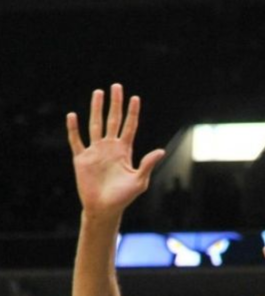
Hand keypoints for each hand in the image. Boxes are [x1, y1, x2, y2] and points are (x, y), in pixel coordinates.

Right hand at [67, 84, 165, 218]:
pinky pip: (76, 141)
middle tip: (116, 86)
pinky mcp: (82, 159)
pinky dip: (74, 129)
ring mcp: (95, 152)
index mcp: (124, 151)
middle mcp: (110, 147)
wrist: (105, 209)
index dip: (132, 113)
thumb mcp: (139, 181)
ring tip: (98, 93)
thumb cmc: (124, 197)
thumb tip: (161, 150)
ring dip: (96, 109)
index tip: (135, 98)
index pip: (129, 126)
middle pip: (113, 120)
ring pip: (95, 125)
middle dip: (115, 104)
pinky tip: (72, 116)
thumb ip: (147, 164)